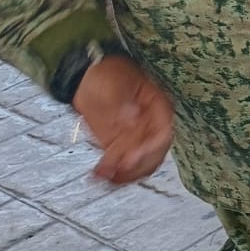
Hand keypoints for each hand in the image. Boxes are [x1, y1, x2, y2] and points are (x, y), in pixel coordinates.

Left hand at [73, 56, 174, 183]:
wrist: (86, 78)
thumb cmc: (107, 74)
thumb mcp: (114, 84)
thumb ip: (123, 102)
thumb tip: (132, 117)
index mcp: (157, 107)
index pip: (163, 132)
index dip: (151, 147)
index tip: (133, 156)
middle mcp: (151, 125)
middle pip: (154, 153)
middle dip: (137, 165)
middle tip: (119, 169)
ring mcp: (136, 137)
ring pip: (140, 163)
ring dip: (126, 174)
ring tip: (107, 176)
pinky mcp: (120, 145)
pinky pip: (123, 165)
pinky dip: (114, 173)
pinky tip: (101, 175)